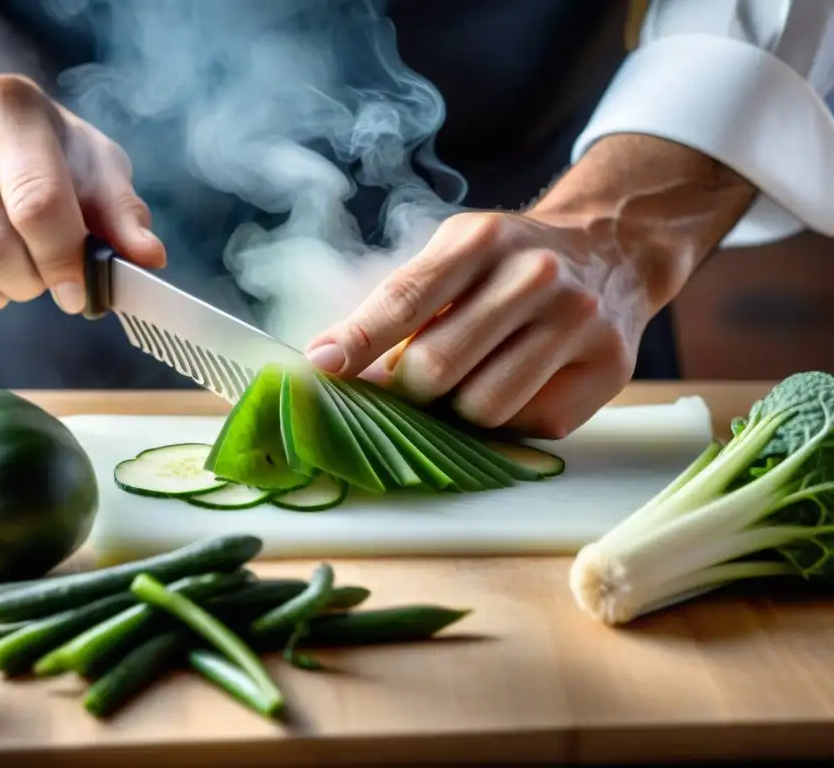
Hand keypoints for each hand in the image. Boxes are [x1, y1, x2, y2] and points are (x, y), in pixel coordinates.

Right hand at [0, 74, 165, 316]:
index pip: (36, 202)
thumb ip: (122, 213)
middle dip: (34, 281)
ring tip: (17, 270)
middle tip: (48, 275)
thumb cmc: (45, 157)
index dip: (64, 260)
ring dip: (4, 295)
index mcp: (9, 106)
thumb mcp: (92, 167)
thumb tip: (149, 258)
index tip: (78, 292)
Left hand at [304, 210, 652, 438]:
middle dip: (411, 389)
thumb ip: (400, 302)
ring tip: (474, 381)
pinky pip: (532, 425)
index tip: (322, 367)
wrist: (612, 250)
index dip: (358, 340)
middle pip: (437, 368)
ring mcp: (577, 321)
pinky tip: (521, 386)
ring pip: (484, 409)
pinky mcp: (609, 367)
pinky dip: (512, 420)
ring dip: (461, 410)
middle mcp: (534, 276)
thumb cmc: (510, 263)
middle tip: (416, 384)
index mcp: (481, 240)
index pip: (405, 299)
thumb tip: (332, 361)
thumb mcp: (456, 255)